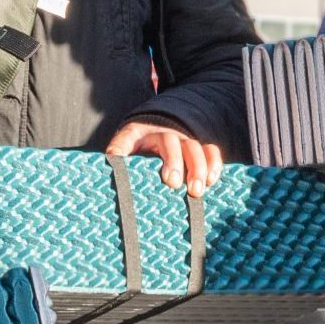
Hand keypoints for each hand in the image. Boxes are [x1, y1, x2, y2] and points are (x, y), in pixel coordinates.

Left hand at [104, 119, 223, 195]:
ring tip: (197, 191)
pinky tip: (211, 181)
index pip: (140, 138)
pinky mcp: (197, 148)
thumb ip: (117, 152)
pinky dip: (214, 164)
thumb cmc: (132, 147)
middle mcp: (164, 133)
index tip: (165, 178)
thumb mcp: (121, 146)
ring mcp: (183, 139)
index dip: (152, 154)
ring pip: (194, 147)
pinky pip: (210, 151)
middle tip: (175, 184)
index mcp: (141, 133)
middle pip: (173, 142)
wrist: (149, 132)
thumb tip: (111, 161)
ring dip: (198, 168)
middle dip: (176, 163)